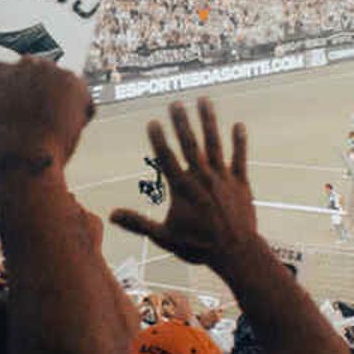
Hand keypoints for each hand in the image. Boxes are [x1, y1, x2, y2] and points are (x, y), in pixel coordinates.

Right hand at [0, 56, 92, 173]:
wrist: (24, 160)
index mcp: (0, 73)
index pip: (13, 74)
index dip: (20, 93)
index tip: (23, 107)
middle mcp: (26, 65)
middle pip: (40, 74)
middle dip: (42, 93)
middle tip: (44, 120)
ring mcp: (52, 72)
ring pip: (62, 84)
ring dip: (62, 101)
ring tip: (56, 128)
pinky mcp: (74, 84)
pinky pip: (83, 95)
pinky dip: (81, 110)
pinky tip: (71, 128)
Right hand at [109, 98, 257, 269]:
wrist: (235, 253)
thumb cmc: (198, 247)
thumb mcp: (163, 236)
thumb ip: (138, 223)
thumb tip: (111, 215)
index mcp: (182, 188)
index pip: (167, 158)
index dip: (159, 139)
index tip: (153, 122)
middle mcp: (202, 177)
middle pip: (189, 144)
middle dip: (181, 122)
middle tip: (175, 103)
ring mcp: (223, 178)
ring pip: (214, 144)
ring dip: (208, 121)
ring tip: (203, 100)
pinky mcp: (241, 183)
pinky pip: (239, 158)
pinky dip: (239, 142)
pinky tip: (238, 125)